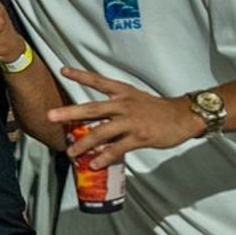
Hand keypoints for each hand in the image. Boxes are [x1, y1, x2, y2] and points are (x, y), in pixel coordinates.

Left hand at [48, 67, 200, 163]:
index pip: (98, 81)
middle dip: (70, 113)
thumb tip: (92, 119)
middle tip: (50, 116)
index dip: (81, 75)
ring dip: (83, 143)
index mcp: (123, 93)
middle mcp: (124, 105)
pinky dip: (104, 157)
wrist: (184, 116)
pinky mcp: (139, 137)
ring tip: (71, 152)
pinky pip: (117, 149)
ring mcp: (131, 121)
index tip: (63, 71)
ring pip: (101, 132)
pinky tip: (94, 164)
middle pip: (92, 108)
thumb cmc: (157, 109)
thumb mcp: (135, 99)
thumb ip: (114, 107)